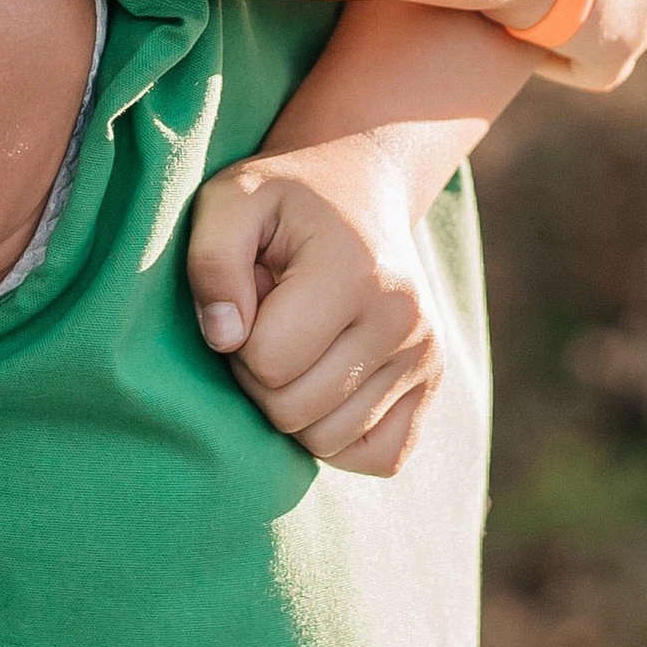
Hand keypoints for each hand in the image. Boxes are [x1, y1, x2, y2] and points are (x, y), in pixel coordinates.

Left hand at [186, 134, 442, 477]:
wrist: (360, 189)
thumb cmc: (285, 199)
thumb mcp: (231, 200)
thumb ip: (212, 261)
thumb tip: (224, 339)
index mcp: (355, 272)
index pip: (267, 361)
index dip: (236, 337)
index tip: (250, 295)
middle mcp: (404, 320)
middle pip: (292, 411)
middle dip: (258, 375)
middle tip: (267, 322)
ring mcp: (426, 357)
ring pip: (326, 441)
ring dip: (292, 403)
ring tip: (298, 341)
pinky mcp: (434, 384)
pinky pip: (379, 457)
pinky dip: (338, 438)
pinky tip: (324, 383)